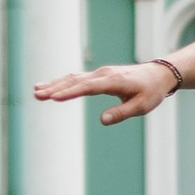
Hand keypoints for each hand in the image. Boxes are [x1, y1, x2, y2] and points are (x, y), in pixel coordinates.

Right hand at [36, 59, 174, 125]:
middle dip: (55, 88)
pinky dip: (62, 82)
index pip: (87, 87)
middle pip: (75, 81)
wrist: (158, 74)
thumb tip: (102, 120)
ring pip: (73, 78)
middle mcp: (103, 74)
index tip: (54, 97)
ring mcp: (100, 73)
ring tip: (36, 91)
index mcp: (113, 81)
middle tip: (37, 95)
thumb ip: (121, 113)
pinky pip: (77, 78)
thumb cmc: (151, 92)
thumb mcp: (141, 106)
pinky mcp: (99, 75)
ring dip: (55, 84)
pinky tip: (50, 86)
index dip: (70, 92)